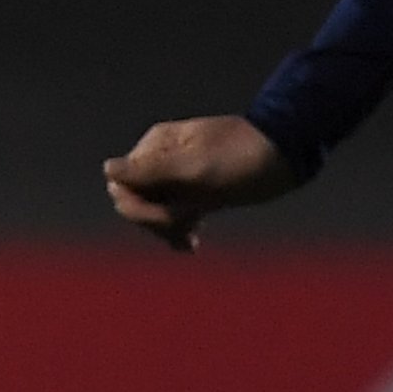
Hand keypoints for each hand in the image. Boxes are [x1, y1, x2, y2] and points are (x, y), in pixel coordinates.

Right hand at [103, 114, 301, 252]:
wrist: (285, 156)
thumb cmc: (241, 157)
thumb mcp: (195, 166)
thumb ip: (151, 170)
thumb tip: (107, 170)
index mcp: (156, 146)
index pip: (125, 185)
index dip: (141, 207)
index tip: (170, 217)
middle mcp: (162, 160)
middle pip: (136, 200)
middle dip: (156, 219)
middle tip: (186, 226)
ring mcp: (179, 177)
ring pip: (155, 211)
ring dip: (168, 228)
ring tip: (192, 238)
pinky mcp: (197, 192)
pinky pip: (175, 214)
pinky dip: (179, 231)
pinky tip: (191, 245)